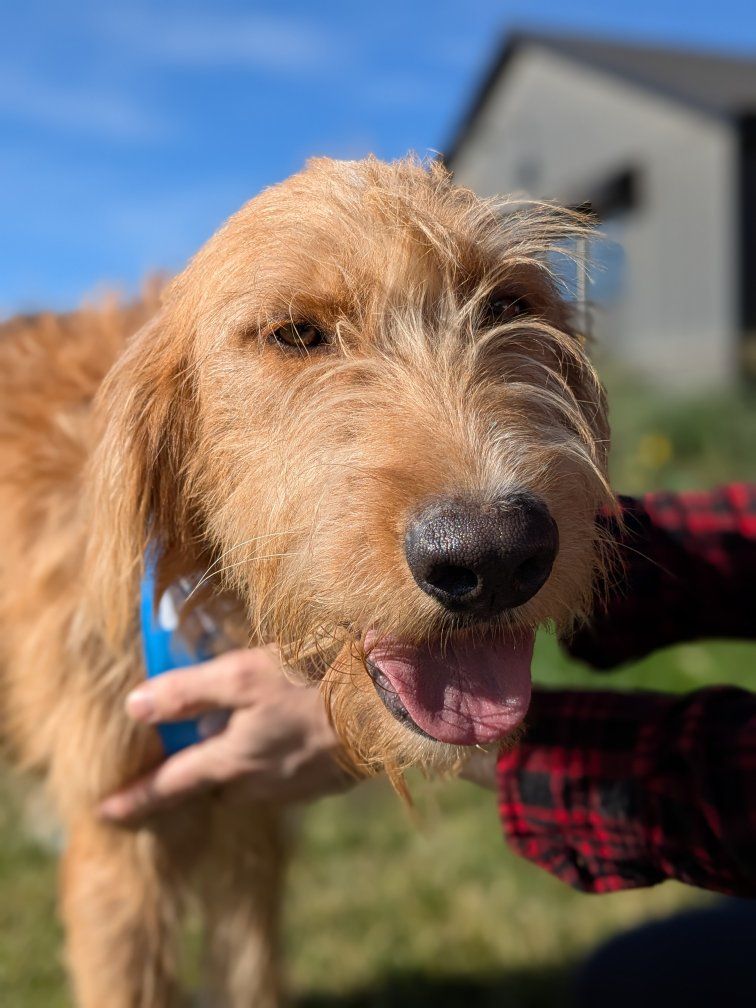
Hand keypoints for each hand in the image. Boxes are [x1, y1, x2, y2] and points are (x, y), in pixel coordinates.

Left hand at [99, 647, 352, 822]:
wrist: (390, 708)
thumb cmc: (312, 682)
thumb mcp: (242, 676)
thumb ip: (187, 693)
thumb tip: (133, 708)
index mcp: (232, 762)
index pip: (171, 786)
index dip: (136, 799)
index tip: (104, 813)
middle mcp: (259, 785)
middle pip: (214, 784)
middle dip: (198, 774)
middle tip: (185, 757)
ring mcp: (296, 786)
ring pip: (250, 781)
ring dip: (239, 764)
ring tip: (240, 736)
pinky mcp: (328, 779)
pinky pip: (285, 773)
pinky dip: (274, 757)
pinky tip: (291, 730)